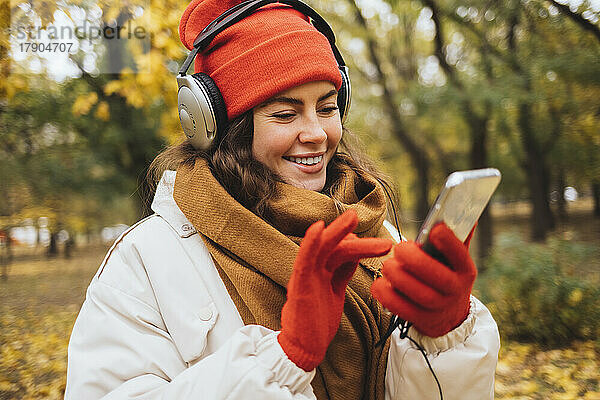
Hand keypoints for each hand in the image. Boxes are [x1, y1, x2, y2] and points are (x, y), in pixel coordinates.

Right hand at [278, 209, 392, 370]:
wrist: (304, 350)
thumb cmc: (316, 324)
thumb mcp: (335, 292)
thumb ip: (342, 274)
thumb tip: (354, 258)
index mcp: (321, 273)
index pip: (341, 252)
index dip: (357, 244)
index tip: (378, 244)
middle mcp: (313, 271)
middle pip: (333, 246)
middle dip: (347, 231)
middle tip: (358, 216)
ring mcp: (305, 277)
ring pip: (322, 248)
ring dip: (336, 231)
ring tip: (351, 218)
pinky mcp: (300, 286)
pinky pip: (303, 260)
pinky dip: (309, 243)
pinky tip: (318, 229)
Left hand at [371, 222, 476, 337]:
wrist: (448, 315)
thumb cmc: (446, 275)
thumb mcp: (455, 259)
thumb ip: (454, 236)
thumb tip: (459, 207)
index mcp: (465, 270)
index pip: (461, 255)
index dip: (449, 242)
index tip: (435, 230)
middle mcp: (456, 290)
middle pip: (438, 277)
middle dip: (415, 260)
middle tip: (399, 248)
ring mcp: (439, 308)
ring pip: (419, 294)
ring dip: (399, 276)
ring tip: (388, 265)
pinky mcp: (420, 319)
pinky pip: (401, 309)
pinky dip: (387, 295)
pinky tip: (380, 283)